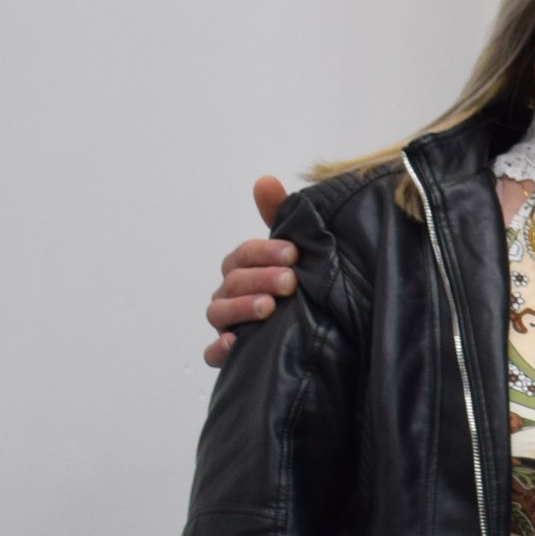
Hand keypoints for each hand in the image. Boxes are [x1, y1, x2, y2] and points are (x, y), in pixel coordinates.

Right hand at [201, 176, 294, 368]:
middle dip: (259, 278)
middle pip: (231, 282)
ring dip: (242, 308)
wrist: (321, 339)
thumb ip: (280, 217)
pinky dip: (219, 349)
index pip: (243, 255)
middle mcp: (231, 295)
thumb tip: (264, 180)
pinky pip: (213, 353)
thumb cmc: (301, 289)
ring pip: (218, 312)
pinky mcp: (231, 355)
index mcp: (244, 269)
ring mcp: (228, 324)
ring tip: (269, 307)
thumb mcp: (295, 254)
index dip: (264, 252)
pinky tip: (235, 343)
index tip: (293, 254)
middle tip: (289, 281)